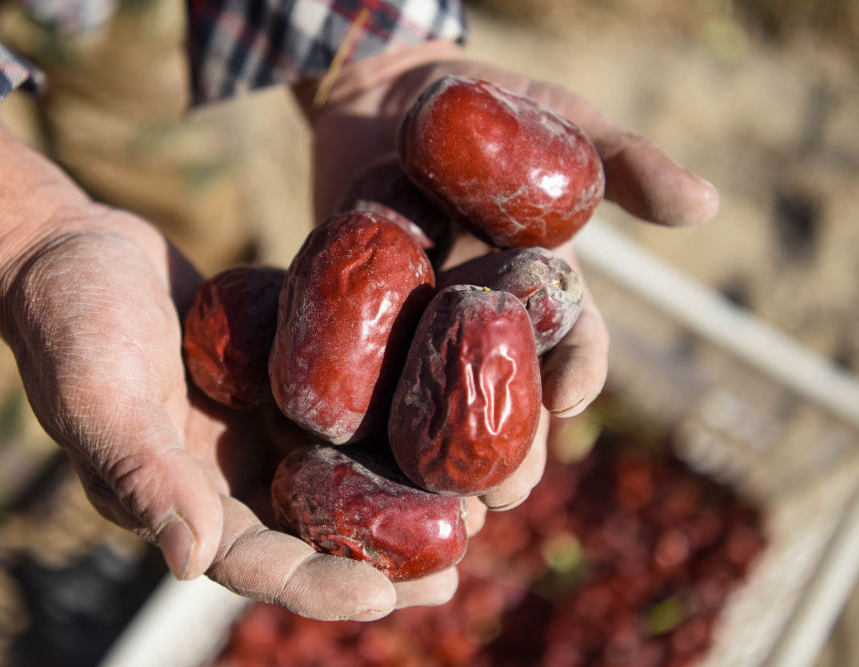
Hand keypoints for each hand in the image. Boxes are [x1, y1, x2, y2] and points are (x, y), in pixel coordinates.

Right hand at [0, 118, 472, 620]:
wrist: (72, 250)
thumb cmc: (67, 320)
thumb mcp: (95, 393)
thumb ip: (139, 471)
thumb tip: (190, 561)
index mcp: (180, 502)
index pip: (255, 563)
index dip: (318, 583)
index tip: (384, 595)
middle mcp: (226, 479)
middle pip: (313, 534)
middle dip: (381, 557)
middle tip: (455, 567)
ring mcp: (254, 431)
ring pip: (337, 479)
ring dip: (398, 497)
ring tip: (470, 508)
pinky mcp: (276, 383)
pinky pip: (337, 411)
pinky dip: (383, 424)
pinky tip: (437, 420)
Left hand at [295, 39, 719, 512]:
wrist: (386, 96)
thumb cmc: (487, 106)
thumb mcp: (561, 123)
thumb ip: (624, 162)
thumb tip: (707, 204)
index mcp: (542, 290)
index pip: (574, 344)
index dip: (578, 370)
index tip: (568, 396)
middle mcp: (484, 323)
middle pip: (504, 398)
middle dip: (509, 447)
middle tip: (502, 492)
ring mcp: (420, 329)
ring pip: (435, 408)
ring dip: (436, 461)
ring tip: (433, 504)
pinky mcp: (358, 325)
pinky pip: (358, 375)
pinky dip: (357, 417)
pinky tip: (347, 455)